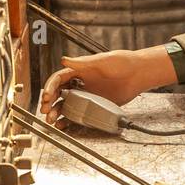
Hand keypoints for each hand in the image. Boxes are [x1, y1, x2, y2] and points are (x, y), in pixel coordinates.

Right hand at [37, 46, 176, 125]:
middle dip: (49, 101)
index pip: (59, 78)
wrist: (139, 74)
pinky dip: (68, 120)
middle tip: (45, 110)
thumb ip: (83, 63)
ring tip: (51, 120)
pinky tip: (62, 125)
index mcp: (80, 70)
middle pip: (59, 93)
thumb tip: (64, 59)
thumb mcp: (103, 61)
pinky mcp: (95, 105)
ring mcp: (88, 95)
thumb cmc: (123, 63)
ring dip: (56, 112)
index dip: (50, 87)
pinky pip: (78, 113)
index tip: (46, 95)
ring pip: (66, 104)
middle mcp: (81, 83)